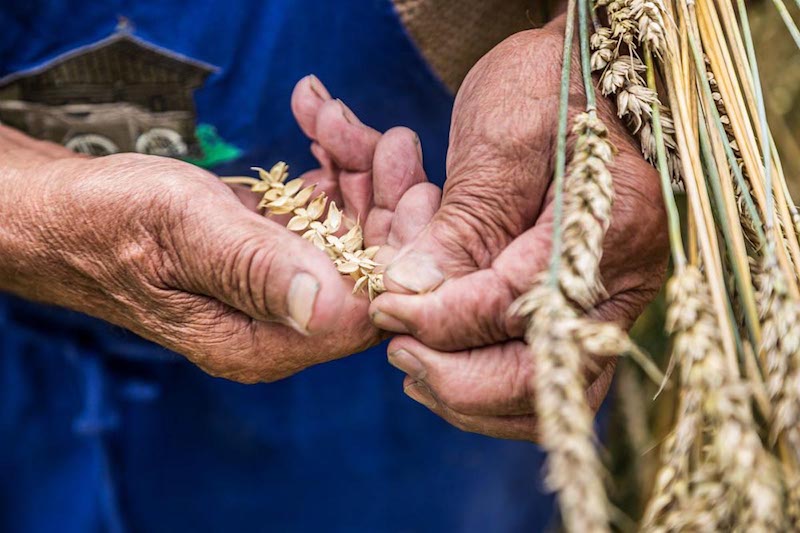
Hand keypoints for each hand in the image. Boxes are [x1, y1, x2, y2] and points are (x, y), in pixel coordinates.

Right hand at [0, 76, 438, 382]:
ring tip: (331, 115)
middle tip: (387, 139)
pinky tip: (316, 125)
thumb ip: (253, 269)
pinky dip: (329, 167)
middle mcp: (283, 326)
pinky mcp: (279, 254)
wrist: (73, 212)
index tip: (413, 188)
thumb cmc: (113, 221)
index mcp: (263, 343)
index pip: (367, 310)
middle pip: (372, 268)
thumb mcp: (184, 232)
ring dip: (357, 170)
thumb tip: (324, 307)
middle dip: (387, 199)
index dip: (402, 252)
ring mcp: (285, 289)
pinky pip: (326, 213)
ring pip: (356, 233)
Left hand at [369, 17, 667, 439]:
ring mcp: (610, 299)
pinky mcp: (586, 307)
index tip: (384, 305)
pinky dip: (490, 387)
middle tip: (396, 348)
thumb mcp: (501, 136)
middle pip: (541, 374)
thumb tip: (413, 295)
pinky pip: (545, 376)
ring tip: (412, 360)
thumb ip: (465, 223)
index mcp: (611, 224)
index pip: (514, 306)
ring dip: (471, 394)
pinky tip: (443, 360)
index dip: (440, 319)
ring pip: (545, 392)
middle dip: (456, 376)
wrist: (585, 75)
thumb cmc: (548, 84)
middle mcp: (624, 277)